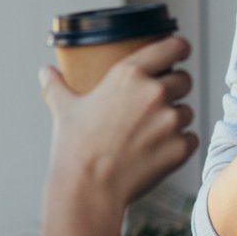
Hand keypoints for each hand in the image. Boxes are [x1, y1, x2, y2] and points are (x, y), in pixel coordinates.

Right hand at [41, 36, 198, 206]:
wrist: (88, 189)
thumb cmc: (74, 147)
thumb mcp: (63, 109)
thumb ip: (56, 85)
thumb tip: (45, 71)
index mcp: (129, 74)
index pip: (173, 47)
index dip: (180, 48)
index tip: (180, 53)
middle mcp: (155, 92)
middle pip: (184, 80)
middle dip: (175, 89)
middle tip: (157, 103)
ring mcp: (170, 121)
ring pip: (186, 111)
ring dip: (175, 119)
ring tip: (151, 133)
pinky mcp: (180, 147)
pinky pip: (191, 138)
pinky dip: (180, 144)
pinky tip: (160, 151)